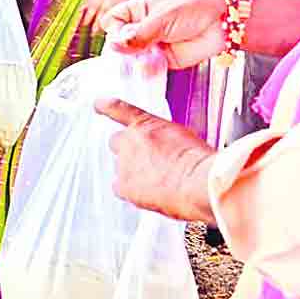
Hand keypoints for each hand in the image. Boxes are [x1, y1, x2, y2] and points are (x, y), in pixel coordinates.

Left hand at [95, 98, 217, 224]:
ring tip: (156, 181)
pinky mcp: (124, 185)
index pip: (119, 109)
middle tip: (147, 161)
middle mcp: (130, 141)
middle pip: (117, 142)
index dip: (106, 107)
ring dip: (132, 171)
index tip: (98, 104)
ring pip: (120, 166)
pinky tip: (145, 193)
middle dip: (128, 150)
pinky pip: (119, 187)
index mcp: (147, 124)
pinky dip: (129, 190)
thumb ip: (165, 138)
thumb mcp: (184, 137)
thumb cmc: (201, 162)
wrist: (200, 182)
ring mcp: (124, 163)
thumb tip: (163, 150)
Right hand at [100, 0, 226, 69]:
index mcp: (138, 10)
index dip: (114, 30)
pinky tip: (150, 69)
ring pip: (131, 58)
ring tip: (140, 62)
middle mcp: (141, 28)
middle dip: (121, 50)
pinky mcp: (162, 60)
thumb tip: (114, 45)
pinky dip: (146, 72)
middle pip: (119, 42)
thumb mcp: (163, 17)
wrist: (224, 23)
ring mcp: (151, 45)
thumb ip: (139, 34)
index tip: (120, 37)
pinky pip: (147, 69)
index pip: (113, 21)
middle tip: (129, 52)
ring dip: (132, 63)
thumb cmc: (196, 8)